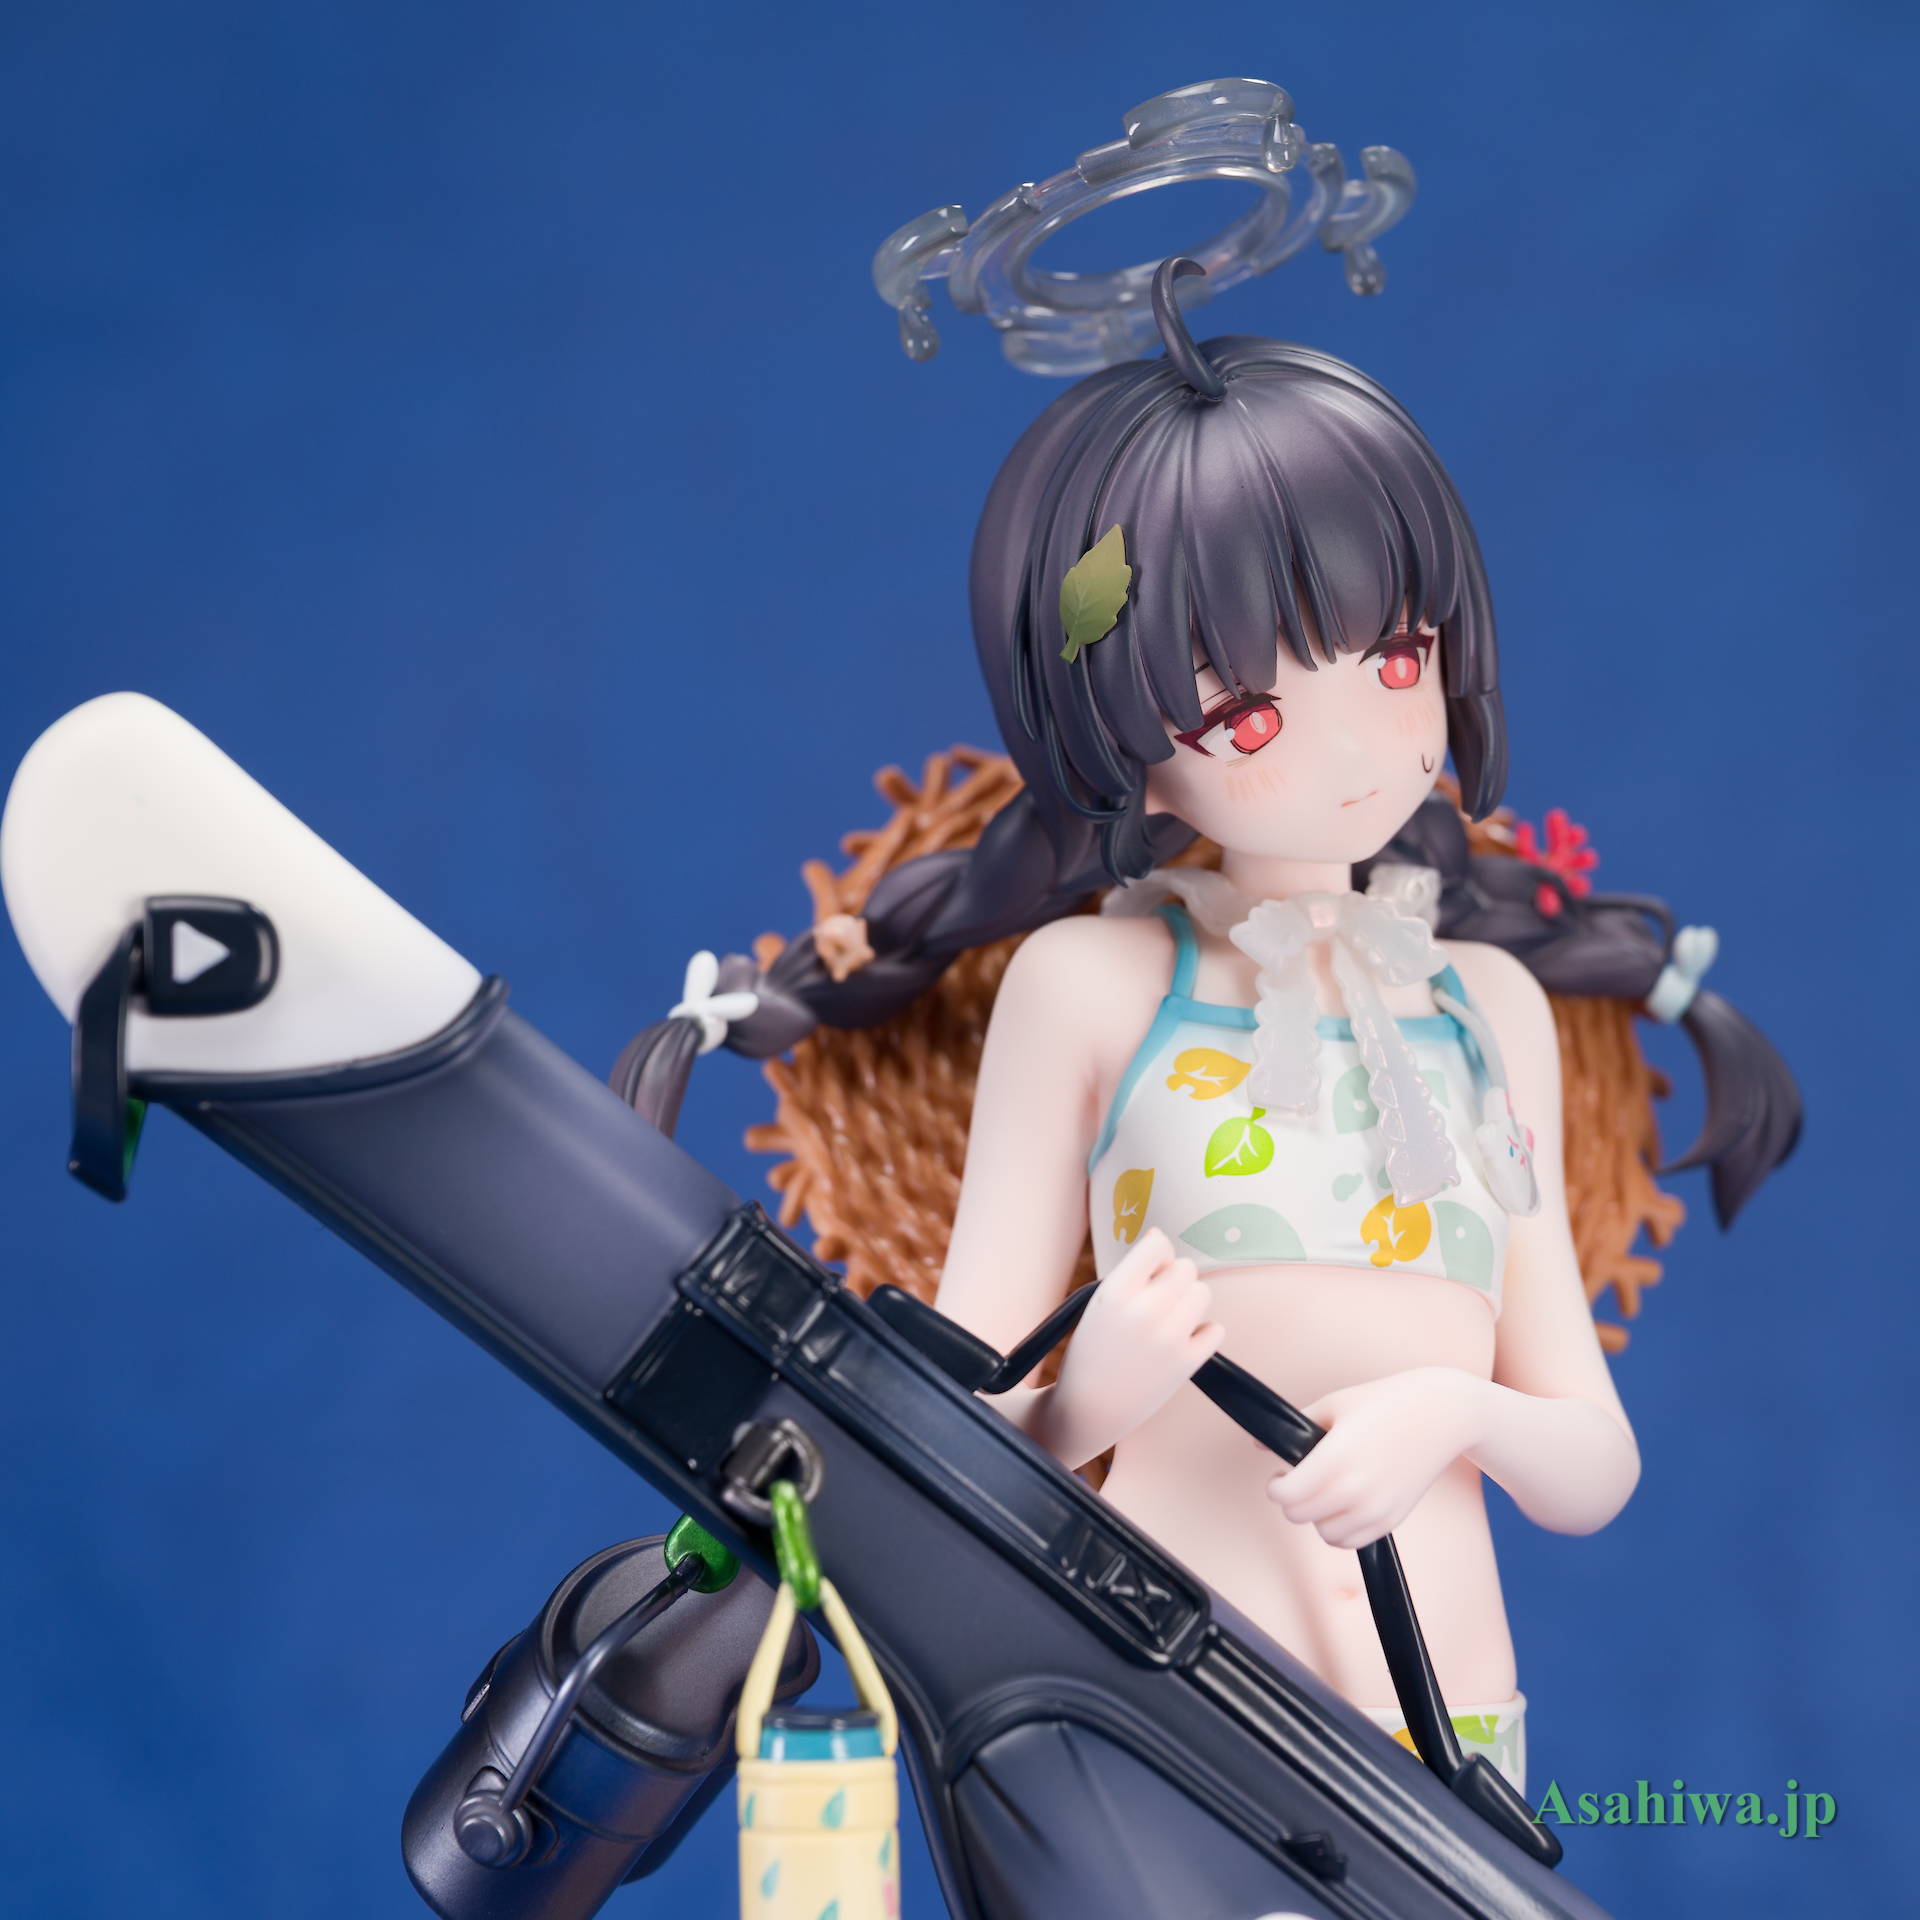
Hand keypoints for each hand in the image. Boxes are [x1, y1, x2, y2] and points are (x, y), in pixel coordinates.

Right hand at [1049, 1228, 1224, 1452]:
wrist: (1089, 1409)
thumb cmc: (1092, 1352)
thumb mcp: (1098, 1304)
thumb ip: (1132, 1275)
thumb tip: (1165, 1246)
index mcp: (1115, 1292)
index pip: (1158, 1244)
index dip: (1158, 1255)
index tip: (1149, 1272)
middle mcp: (1144, 1311)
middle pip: (1185, 1267)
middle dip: (1175, 1279)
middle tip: (1157, 1302)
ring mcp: (1168, 1338)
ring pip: (1203, 1292)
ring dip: (1190, 1302)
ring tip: (1169, 1320)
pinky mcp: (1187, 1363)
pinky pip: (1216, 1329)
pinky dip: (1203, 1332)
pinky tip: (1182, 1341)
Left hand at [1266, 1367, 1488, 1549]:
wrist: (1440, 1415)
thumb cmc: (1385, 1403)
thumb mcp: (1333, 1404)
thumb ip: (1295, 1426)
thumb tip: (1258, 1442)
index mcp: (1335, 1459)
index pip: (1285, 1497)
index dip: (1275, 1486)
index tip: (1279, 1475)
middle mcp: (1355, 1490)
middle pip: (1299, 1516)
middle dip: (1292, 1499)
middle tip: (1299, 1480)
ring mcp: (1376, 1509)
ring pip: (1324, 1534)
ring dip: (1317, 1516)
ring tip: (1325, 1491)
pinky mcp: (1392, 1520)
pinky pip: (1352, 1541)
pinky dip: (1341, 1528)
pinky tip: (1344, 1503)